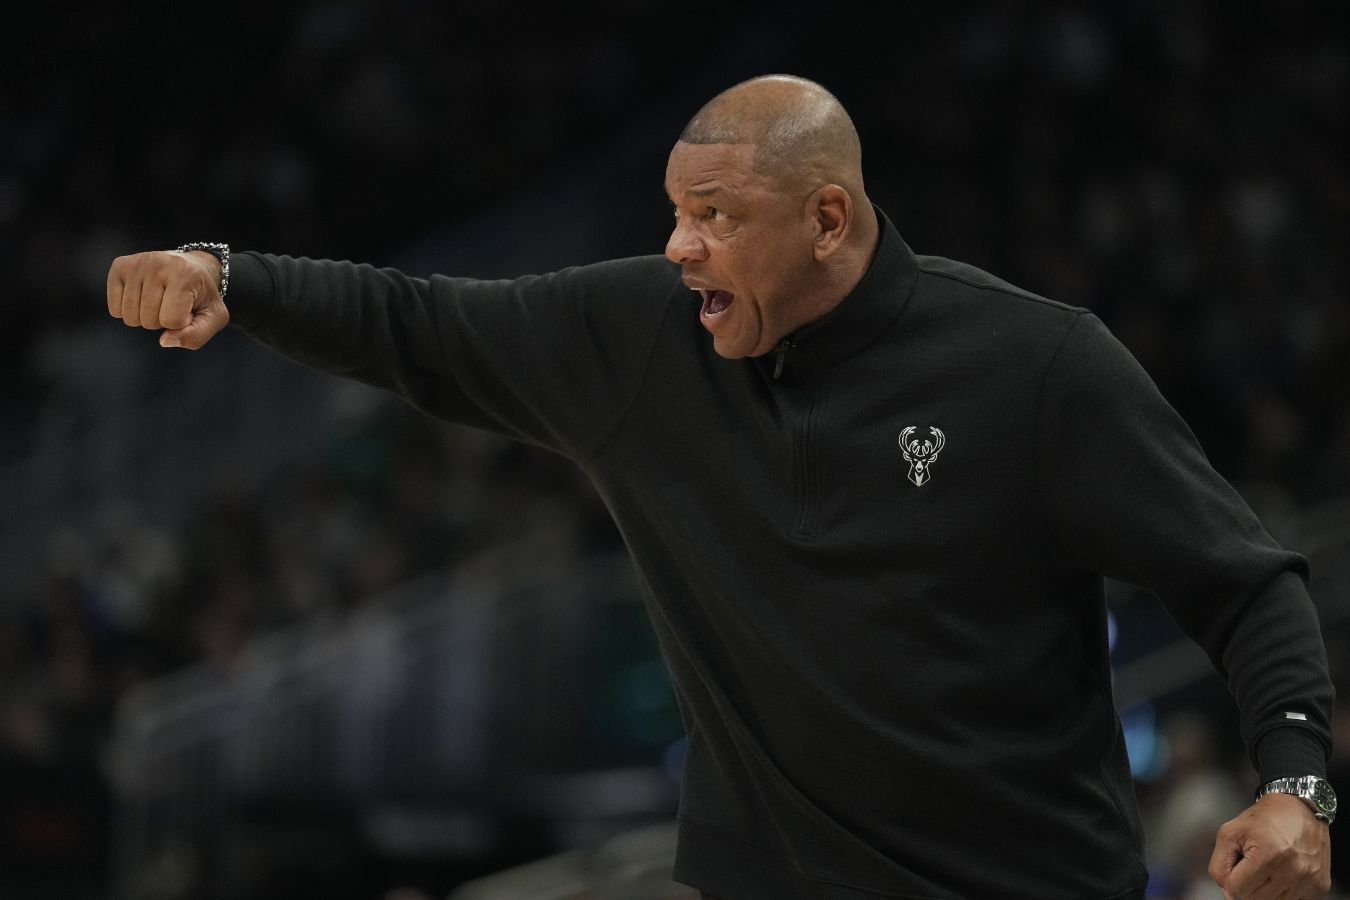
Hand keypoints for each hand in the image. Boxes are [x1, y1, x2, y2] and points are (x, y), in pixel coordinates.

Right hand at [107, 250, 228, 348]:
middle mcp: (158, 264)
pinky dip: (129, 311)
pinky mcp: (120, 266)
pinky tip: (142, 296)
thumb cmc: (201, 296)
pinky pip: (115, 310)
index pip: (172, 321)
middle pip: (149, 320)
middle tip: (172, 304)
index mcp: (185, 274)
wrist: (191, 268)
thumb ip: (196, 335)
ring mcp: (136, 263)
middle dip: (162, 321)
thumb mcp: (214, 317)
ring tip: (159, 299)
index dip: (181, 323)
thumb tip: (164, 341)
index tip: (188, 308)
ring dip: (145, 317)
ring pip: (130, 317)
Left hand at [1208, 792, 1330, 898]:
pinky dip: (1282, 892)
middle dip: (1246, 884)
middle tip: (1253, 864)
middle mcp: (1293, 871)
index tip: (1237, 864)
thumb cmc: (1265, 818)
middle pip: (1253, 899)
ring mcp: (1308, 881)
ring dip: (1264, 889)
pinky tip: (1281, 874)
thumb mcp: (1229, 833)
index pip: (1236, 888)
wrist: (1300, 809)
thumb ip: (1219, 865)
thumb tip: (1227, 892)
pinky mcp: (1319, 886)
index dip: (1230, 878)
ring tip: (1268, 867)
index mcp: (1268, 855)